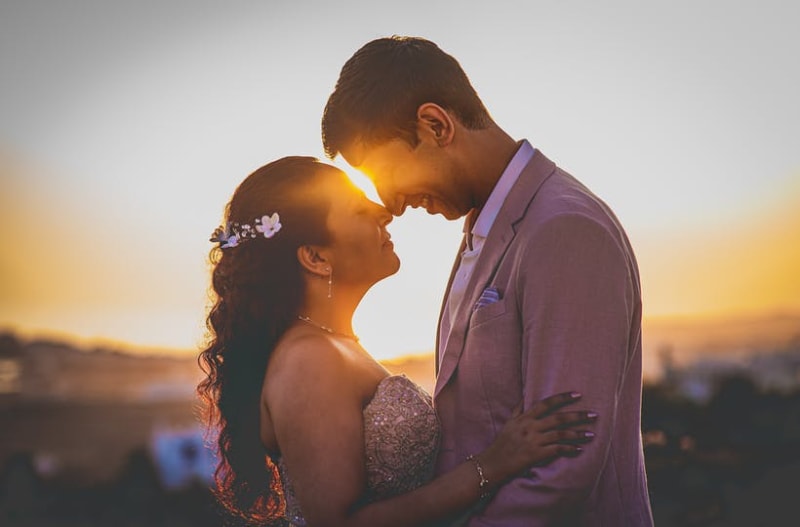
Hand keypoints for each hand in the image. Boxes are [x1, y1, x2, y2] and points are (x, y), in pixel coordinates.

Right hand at [477, 392, 596, 485]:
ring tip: (591, 434)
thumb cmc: (501, 444)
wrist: (492, 464)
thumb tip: (525, 396)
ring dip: (577, 434)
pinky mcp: (535, 454)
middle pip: (558, 418)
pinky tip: (579, 449)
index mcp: (524, 418)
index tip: (577, 395)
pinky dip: (569, 449)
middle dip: (578, 416)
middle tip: (594, 414)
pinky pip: (556, 450)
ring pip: (560, 434)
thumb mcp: (508, 423)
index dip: (562, 398)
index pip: (546, 403)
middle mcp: (530, 427)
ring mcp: (533, 440)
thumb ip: (518, 410)